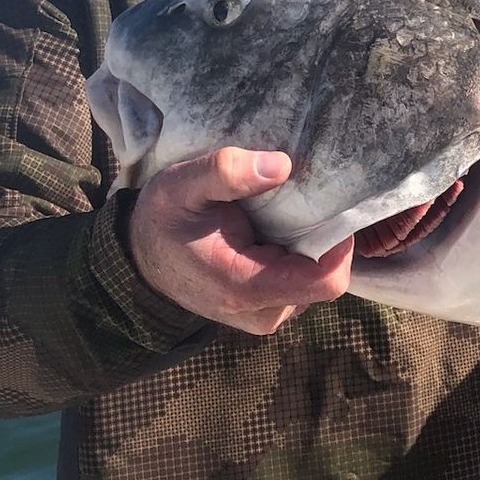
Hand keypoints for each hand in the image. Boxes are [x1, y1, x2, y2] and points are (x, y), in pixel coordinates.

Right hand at [129, 147, 351, 333]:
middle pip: (326, 275)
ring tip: (278, 214)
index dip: (340, 240)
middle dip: (322, 236)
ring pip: (316, 277)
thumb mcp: (180, 185)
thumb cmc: (162, 221)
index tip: (329, 204)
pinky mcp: (269, 306)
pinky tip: (272, 230)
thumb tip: (282, 166)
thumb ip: (225, 172)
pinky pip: (302, 280)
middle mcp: (265, 312)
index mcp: (246, 288)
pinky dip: (296, 253)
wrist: (139, 259)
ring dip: (308, 244)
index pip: (326, 280)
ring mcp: (269, 313)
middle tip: (299, 200)